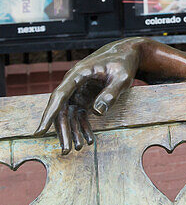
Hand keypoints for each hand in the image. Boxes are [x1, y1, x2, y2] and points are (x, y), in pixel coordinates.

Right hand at [35, 38, 144, 152]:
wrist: (126, 54)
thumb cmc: (123, 63)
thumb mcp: (123, 77)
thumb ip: (111, 93)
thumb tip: (97, 112)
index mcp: (78, 74)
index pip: (59, 96)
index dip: (49, 114)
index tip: (40, 131)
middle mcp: (73, 83)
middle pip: (62, 109)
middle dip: (63, 131)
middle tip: (66, 150)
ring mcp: (78, 91)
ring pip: (69, 115)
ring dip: (72, 132)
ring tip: (77, 148)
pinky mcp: (85, 97)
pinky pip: (79, 115)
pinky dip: (83, 127)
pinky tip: (88, 140)